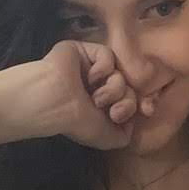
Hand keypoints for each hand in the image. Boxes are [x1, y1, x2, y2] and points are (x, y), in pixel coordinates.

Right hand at [1, 41, 138, 150]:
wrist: (55, 104)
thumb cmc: (76, 123)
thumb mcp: (106, 139)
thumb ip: (124, 136)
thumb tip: (131, 123)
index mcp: (100, 104)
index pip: (129, 99)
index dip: (133, 106)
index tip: (122, 116)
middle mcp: (96, 86)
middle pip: (129, 87)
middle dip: (125, 101)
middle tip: (109, 110)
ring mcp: (90, 67)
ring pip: (120, 73)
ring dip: (113, 88)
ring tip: (95, 97)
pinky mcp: (84, 50)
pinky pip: (108, 55)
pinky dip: (105, 68)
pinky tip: (91, 78)